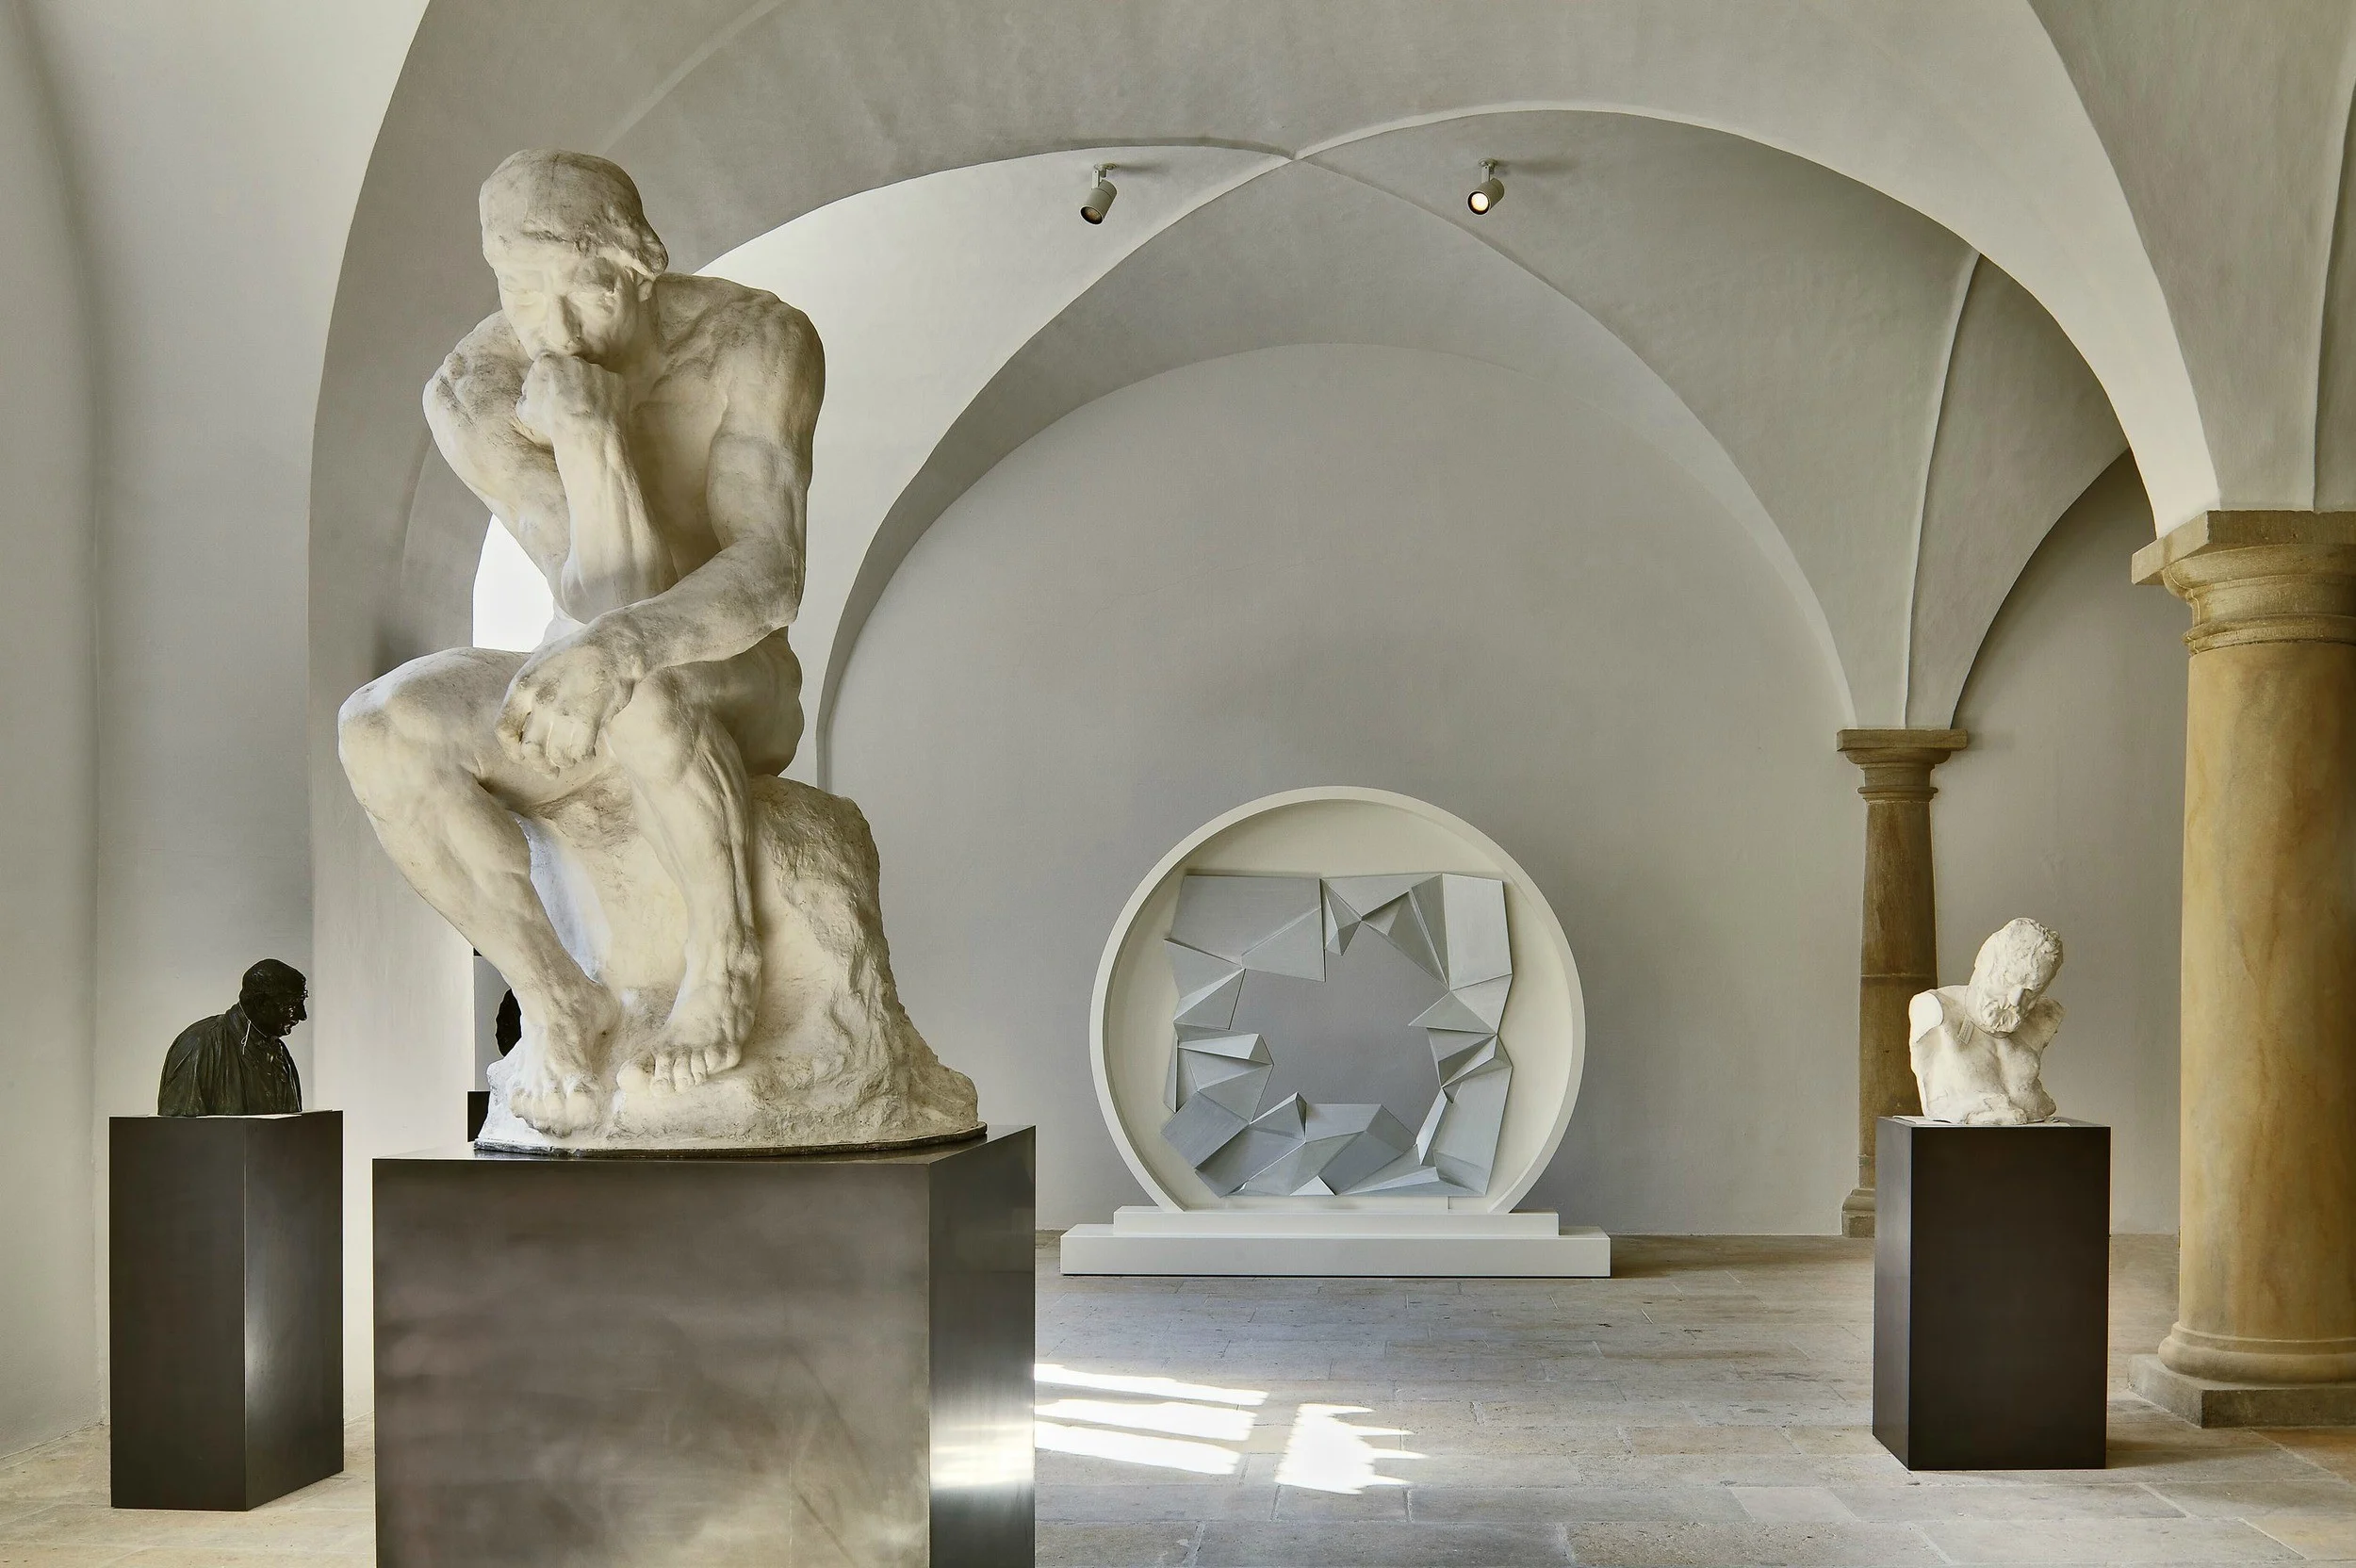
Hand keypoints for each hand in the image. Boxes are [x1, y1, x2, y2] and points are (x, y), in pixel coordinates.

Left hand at [497, 628, 639, 772]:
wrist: (614, 645)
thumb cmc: (579, 654)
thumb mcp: (540, 664)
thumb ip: (528, 693)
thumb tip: (523, 724)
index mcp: (522, 686)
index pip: (504, 730)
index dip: (512, 750)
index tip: (522, 757)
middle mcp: (538, 700)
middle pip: (530, 750)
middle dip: (539, 765)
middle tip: (550, 769)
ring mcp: (562, 710)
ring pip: (556, 755)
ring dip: (565, 762)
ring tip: (573, 757)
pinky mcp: (588, 718)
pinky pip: (579, 753)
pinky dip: (584, 758)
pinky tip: (590, 753)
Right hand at [515, 353, 626, 446]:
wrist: (584, 432)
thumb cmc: (552, 422)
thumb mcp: (526, 411)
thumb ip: (527, 396)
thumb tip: (530, 395)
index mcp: (548, 361)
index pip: (547, 367)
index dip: (550, 383)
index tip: (554, 397)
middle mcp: (574, 360)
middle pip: (572, 370)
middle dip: (572, 385)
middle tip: (573, 405)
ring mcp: (598, 369)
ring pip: (594, 379)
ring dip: (592, 391)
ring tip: (590, 412)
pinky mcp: (617, 380)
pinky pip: (613, 388)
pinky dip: (609, 399)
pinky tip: (604, 413)